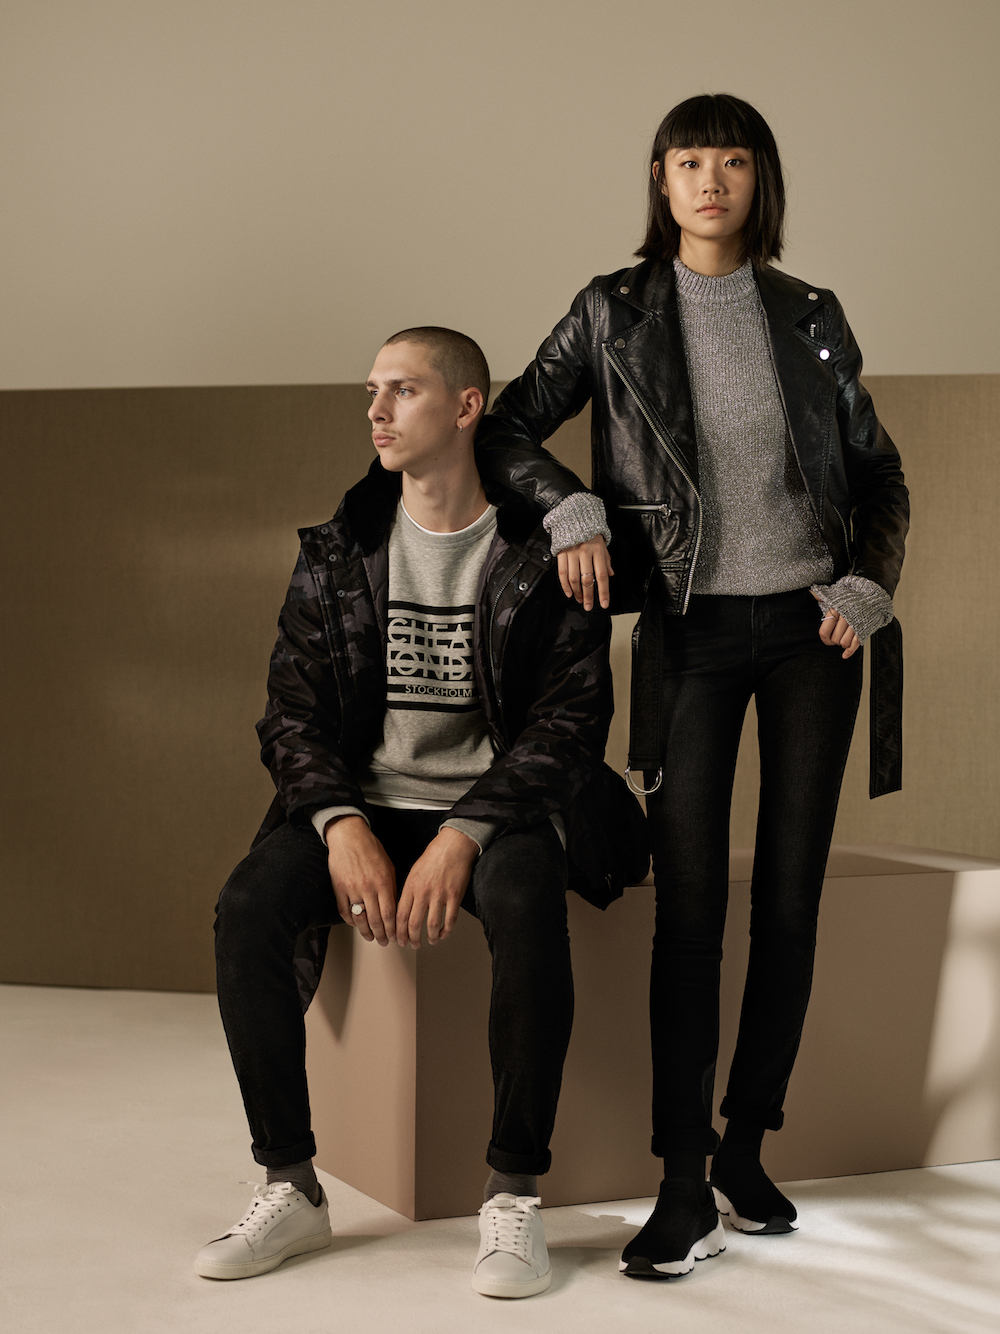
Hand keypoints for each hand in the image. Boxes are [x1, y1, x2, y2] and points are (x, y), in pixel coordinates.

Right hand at [324, 815, 397, 944]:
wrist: (349, 836)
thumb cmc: (370, 848)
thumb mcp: (389, 866)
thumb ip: (392, 887)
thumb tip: (395, 907)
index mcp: (383, 882)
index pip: (390, 914)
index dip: (393, 929)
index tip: (396, 936)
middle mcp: (368, 888)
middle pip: (376, 920)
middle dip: (382, 935)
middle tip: (384, 942)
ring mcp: (352, 889)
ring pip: (360, 919)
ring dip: (366, 932)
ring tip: (370, 938)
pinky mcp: (339, 888)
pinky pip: (345, 911)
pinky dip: (350, 921)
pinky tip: (356, 925)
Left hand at [395, 827, 478, 948]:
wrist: (453, 845)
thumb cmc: (434, 856)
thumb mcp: (414, 871)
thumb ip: (409, 890)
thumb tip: (405, 909)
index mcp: (411, 886)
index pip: (399, 915)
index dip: (398, 931)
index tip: (398, 938)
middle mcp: (423, 892)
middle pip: (413, 924)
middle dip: (411, 939)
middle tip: (412, 944)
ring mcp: (439, 895)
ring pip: (431, 925)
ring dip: (429, 938)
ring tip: (429, 941)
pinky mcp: (454, 896)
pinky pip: (450, 920)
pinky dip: (446, 931)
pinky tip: (444, 933)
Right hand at [557, 535, 613, 610]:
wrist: (574, 516)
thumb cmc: (591, 533)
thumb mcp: (603, 544)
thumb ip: (606, 561)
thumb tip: (611, 575)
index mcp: (598, 551)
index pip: (602, 576)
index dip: (603, 592)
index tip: (604, 604)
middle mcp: (585, 553)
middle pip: (587, 580)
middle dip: (589, 596)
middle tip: (589, 607)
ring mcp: (572, 553)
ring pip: (574, 578)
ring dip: (577, 592)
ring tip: (580, 600)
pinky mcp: (561, 553)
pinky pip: (562, 573)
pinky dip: (565, 585)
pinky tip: (569, 593)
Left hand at [812, 593, 860, 659]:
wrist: (872, 596)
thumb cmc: (851, 597)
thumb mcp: (835, 593)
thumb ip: (821, 595)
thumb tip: (811, 594)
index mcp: (836, 610)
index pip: (824, 632)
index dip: (824, 639)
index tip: (826, 638)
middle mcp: (846, 617)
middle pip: (834, 639)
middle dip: (834, 641)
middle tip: (836, 637)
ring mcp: (856, 624)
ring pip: (844, 643)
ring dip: (843, 643)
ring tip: (844, 637)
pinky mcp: (864, 629)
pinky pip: (855, 644)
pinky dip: (849, 651)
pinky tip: (845, 655)